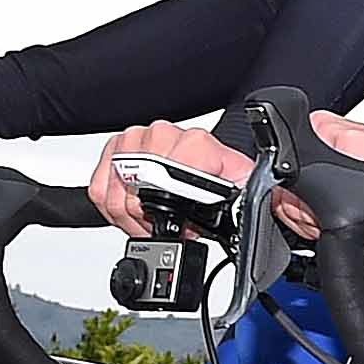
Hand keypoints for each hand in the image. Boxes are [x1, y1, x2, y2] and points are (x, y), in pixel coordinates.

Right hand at [91, 122, 246, 232]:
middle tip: (173, 226)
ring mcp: (136, 139)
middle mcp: (163, 135)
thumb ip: (252, 195)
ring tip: (155, 218)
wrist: (206, 165)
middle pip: (136, 193)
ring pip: (114, 192)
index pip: (169, 181)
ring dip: (132, 216)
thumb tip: (265, 202)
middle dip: (151, 219)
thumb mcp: (243, 188)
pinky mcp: (114, 147)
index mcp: (195, 143)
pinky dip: (113, 206)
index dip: (176, 216)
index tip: (190, 228)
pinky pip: (98, 186)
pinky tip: (136, 208)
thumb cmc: (222, 178)